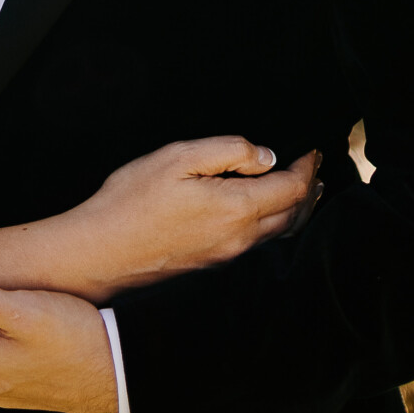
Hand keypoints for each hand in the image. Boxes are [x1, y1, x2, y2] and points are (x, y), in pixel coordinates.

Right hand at [66, 136, 320, 300]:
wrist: (101, 252)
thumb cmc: (132, 201)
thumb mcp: (177, 158)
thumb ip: (228, 151)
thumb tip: (266, 156)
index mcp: (237, 208)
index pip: (292, 188)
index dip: (307, 167)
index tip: (312, 149)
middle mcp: (241, 238)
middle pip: (294, 215)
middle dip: (308, 188)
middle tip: (313, 166)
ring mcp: (228, 255)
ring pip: (279, 233)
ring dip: (295, 208)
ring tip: (301, 188)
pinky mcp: (214, 263)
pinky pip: (259, 242)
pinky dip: (276, 222)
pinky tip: (266, 211)